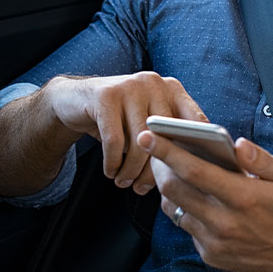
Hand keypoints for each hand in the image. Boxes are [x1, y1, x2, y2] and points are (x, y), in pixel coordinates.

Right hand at [42, 72, 205, 193]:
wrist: (76, 99)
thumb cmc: (120, 120)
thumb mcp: (146, 123)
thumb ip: (168, 138)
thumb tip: (187, 173)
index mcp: (172, 89)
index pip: (196, 121)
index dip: (196, 150)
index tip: (188, 176)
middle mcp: (154, 83)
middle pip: (165, 136)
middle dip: (155, 169)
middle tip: (144, 189)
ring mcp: (130, 86)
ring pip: (140, 141)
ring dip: (131, 170)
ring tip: (124, 183)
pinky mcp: (106, 96)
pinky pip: (114, 141)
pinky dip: (113, 163)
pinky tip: (111, 172)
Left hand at [137, 130, 272, 271]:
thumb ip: (261, 158)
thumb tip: (238, 144)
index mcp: (242, 197)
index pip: (194, 170)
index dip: (166, 151)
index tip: (147, 136)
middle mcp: (224, 221)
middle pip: (174, 189)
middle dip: (158, 165)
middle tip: (153, 149)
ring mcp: (215, 242)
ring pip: (175, 209)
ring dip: (169, 188)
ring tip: (170, 170)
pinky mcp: (211, 255)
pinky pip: (187, 228)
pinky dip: (185, 210)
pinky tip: (194, 198)